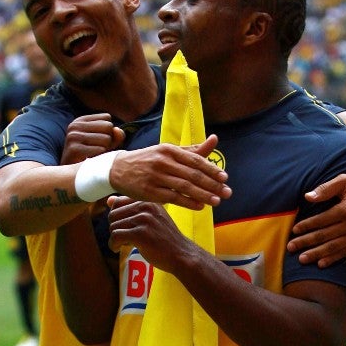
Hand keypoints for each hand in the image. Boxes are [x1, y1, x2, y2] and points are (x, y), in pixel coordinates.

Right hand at [60, 113, 125, 165]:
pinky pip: (100, 150)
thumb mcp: (105, 144)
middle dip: (108, 140)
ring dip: (105, 150)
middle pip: (108, 126)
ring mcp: (73, 136)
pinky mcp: (74, 149)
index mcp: (81, 120)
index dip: (108, 131)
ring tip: (94, 156)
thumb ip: (115, 135)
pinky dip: (100, 157)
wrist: (71, 176)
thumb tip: (118, 130)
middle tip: (97, 150)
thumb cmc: (91, 158)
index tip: (98, 141)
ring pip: (106, 139)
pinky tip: (91, 161)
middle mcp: (75, 125)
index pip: (107, 118)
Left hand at [108, 197, 193, 273]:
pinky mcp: (140, 234)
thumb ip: (131, 208)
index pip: (118, 203)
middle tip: (123, 238)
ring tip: (123, 244)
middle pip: (113, 215)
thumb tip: (109, 200)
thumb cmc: (165, 238)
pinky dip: (113, 245)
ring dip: (114, 239)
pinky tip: (118, 249)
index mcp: (148, 201)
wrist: (181, 254)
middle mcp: (146, 207)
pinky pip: (115, 237)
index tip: (124, 228)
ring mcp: (144, 220)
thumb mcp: (152, 218)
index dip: (117, 218)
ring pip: (113, 226)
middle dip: (114, 228)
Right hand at [110, 134, 230, 209]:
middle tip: (227, 192)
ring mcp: (156, 177)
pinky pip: (173, 198)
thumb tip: (215, 139)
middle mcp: (163, 161)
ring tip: (217, 201)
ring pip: (185, 187)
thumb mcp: (168, 152)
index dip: (211, 169)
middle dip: (213, 184)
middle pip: (193, 174)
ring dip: (203, 195)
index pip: (195, 160)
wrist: (118, 170)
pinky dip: (188, 202)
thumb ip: (192, 149)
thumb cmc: (148, 160)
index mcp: (169, 149)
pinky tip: (200, 206)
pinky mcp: (150, 191)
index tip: (225, 178)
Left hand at [287, 172, 345, 267]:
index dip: (307, 226)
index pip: (322, 220)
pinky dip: (333, 259)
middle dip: (306, 242)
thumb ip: (326, 188)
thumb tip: (308, 197)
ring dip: (316, 254)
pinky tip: (321, 263)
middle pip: (325, 236)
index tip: (294, 230)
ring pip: (334, 247)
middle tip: (290, 247)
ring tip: (302, 259)